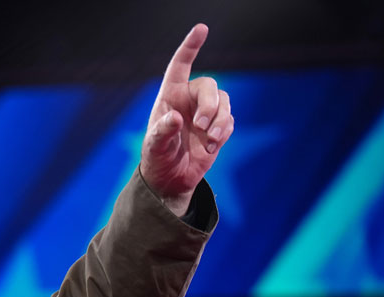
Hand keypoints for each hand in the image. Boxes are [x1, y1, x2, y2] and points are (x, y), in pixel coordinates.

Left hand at [141, 23, 233, 214]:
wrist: (170, 180)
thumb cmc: (157, 159)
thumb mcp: (154, 148)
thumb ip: (162, 132)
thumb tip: (175, 118)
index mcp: (170, 96)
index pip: (180, 65)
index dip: (190, 47)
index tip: (201, 29)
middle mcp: (189, 100)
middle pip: (211, 87)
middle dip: (210, 106)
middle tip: (201, 127)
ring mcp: (205, 113)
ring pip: (225, 103)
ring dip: (220, 122)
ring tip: (210, 142)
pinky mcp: (217, 127)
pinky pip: (229, 121)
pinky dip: (223, 133)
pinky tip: (211, 148)